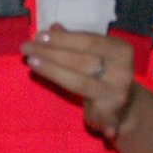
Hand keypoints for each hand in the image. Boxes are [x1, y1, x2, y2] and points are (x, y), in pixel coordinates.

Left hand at [20, 25, 140, 139]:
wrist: (125, 107)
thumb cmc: (102, 74)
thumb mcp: (92, 54)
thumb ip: (74, 42)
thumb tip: (52, 27)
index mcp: (120, 50)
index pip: (88, 40)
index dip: (62, 38)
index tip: (38, 35)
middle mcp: (123, 71)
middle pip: (81, 60)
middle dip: (51, 53)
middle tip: (27, 47)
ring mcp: (119, 94)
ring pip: (80, 81)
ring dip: (53, 71)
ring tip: (31, 62)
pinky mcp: (113, 115)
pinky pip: (102, 117)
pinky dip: (100, 120)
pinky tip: (98, 124)